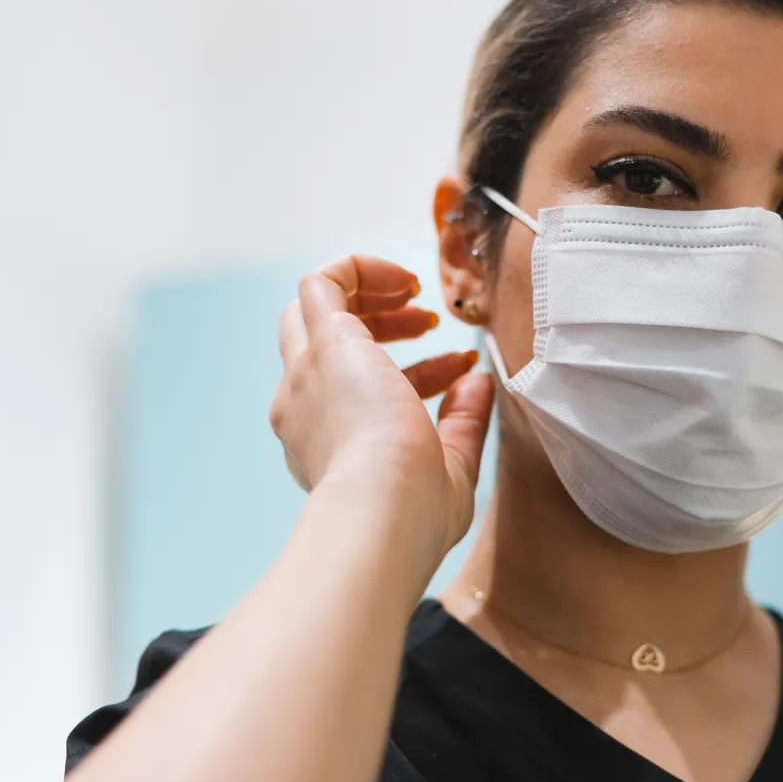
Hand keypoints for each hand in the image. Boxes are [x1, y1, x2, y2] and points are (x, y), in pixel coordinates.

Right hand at [270, 256, 492, 566]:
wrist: (382, 514)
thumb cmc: (414, 513)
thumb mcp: (452, 467)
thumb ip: (463, 424)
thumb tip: (478, 382)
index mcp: (327, 443)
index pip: (358, 389)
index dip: (416, 373)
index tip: (459, 375)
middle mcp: (304, 406)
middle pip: (314, 338)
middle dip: (370, 321)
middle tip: (424, 326)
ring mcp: (307, 374)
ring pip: (312, 308)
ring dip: (369, 293)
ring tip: (420, 300)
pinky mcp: (324, 344)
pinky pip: (324, 281)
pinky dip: (362, 267)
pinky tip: (406, 280)